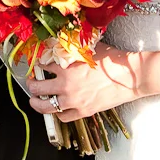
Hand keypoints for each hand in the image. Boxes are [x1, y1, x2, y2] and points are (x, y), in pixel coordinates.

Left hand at [26, 42, 144, 120]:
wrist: (128, 76)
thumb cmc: (109, 59)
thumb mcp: (84, 49)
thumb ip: (69, 49)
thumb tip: (57, 43)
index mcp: (65, 68)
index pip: (41, 66)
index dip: (36, 65)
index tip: (36, 65)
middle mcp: (66, 86)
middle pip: (37, 87)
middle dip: (30, 84)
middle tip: (30, 82)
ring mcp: (74, 101)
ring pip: (46, 106)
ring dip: (36, 102)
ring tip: (34, 100)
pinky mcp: (84, 112)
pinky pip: (63, 117)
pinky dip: (56, 113)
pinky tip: (55, 108)